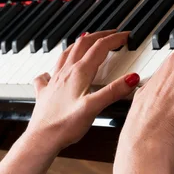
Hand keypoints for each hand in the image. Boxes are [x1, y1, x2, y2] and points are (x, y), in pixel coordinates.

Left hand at [26, 30, 139, 150]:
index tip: (126, 35)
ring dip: (79, 44)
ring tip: (86, 40)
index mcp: (79, 73)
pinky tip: (51, 71)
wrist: (40, 140)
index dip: (115, 39)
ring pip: (66, 53)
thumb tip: (132, 78)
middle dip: (99, 36)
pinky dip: (53, 67)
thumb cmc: (64, 125)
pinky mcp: (45, 92)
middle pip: (83, 44)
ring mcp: (54, 81)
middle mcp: (65, 72)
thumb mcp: (94, 108)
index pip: (100, 47)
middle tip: (111, 33)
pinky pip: (48, 73)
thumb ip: (113, 92)